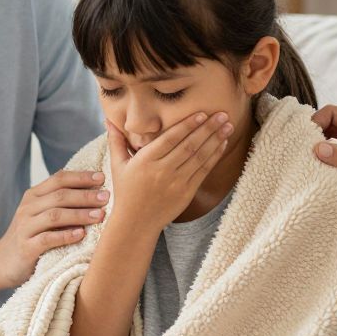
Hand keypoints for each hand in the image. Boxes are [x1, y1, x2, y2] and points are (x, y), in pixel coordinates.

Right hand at [0, 170, 110, 287]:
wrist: (0, 263)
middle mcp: (28, 208)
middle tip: (106, 197)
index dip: (81, 177)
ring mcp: (25, 227)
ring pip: (54, 215)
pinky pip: (47, 239)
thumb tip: (95, 192)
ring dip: (79, 214)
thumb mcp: (41, 215)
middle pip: (59, 195)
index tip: (102, 177)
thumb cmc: (30, 237)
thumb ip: (60, 203)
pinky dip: (66, 236)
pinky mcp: (26, 247)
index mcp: (33, 196)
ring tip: (99, 215)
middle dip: (85, 195)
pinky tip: (81, 235)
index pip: (59, 179)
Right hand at [105, 113, 232, 229]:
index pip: (170, 138)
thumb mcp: (117, 165)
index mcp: (145, 161)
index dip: (187, 125)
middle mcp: (162, 171)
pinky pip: (203, 171)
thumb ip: (116, 141)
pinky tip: (222, 143)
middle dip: (207, 128)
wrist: (136, 222)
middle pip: (189, 145)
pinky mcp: (186, 193)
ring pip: (199, 157)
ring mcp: (176, 183)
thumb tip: (108, 120)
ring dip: (215, 140)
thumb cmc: (126, 191)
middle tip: (222, 113)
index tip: (201, 113)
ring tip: (228, 124)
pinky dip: (214, 156)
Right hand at [311, 105, 336, 220]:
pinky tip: (319, 174)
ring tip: (308, 163)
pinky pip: (335, 158)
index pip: (334, 112)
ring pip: (330, 142)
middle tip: (302, 152)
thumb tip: (317, 148)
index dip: (317, 121)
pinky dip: (325, 163)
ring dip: (319, 151)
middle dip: (314, 136)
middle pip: (329, 125)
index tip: (305, 140)